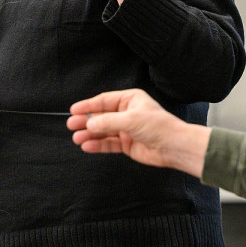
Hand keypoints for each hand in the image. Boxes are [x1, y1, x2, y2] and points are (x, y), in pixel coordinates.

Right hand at [67, 89, 208, 176]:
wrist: (174, 146)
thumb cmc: (158, 127)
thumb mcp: (130, 120)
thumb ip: (107, 122)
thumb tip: (89, 124)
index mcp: (130, 100)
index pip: (104, 100)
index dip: (88, 105)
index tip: (73, 111)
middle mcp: (127, 113)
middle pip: (101, 116)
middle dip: (86, 121)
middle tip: (72, 125)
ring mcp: (127, 129)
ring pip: (103, 131)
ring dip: (90, 135)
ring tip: (77, 138)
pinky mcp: (127, 144)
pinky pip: (109, 144)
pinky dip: (98, 145)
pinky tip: (87, 146)